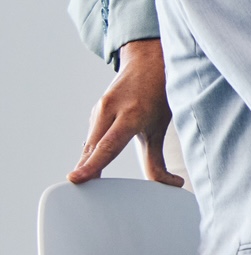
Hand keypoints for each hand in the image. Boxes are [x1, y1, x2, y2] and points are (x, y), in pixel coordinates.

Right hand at [69, 38, 182, 186]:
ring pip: (90, 145)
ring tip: (85, 183)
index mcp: (131, 113)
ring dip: (88, 164)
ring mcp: (100, 109)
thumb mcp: (161, 126)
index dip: (93, 164)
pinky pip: (91, 138)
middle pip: (93, 148)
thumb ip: (158, 160)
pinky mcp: (95, 112)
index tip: (76, 178)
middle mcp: (111, 109)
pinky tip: (93, 165)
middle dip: (86, 171)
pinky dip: (92, 153)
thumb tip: (171, 185)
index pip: (108, 144)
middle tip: (79, 193)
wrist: (149, 61)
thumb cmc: (159, 94)